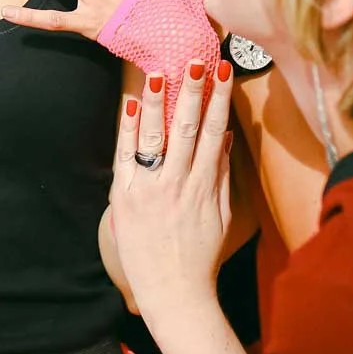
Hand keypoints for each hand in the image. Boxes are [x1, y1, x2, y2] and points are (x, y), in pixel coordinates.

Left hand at [111, 61, 234, 311]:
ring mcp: (151, 190)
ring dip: (158, 102)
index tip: (223, 71)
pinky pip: (125, 158)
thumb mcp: (224, 216)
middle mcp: (179, 184)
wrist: (175, 293)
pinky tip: (129, 105)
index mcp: (206, 186)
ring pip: (155, 138)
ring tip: (160, 70)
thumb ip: (224, 175)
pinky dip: (127, 131)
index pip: (215, 133)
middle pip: (187, 129)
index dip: (220, 100)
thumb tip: (227, 137)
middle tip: (196, 60)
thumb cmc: (202, 256)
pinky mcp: (125, 199)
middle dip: (193, 92)